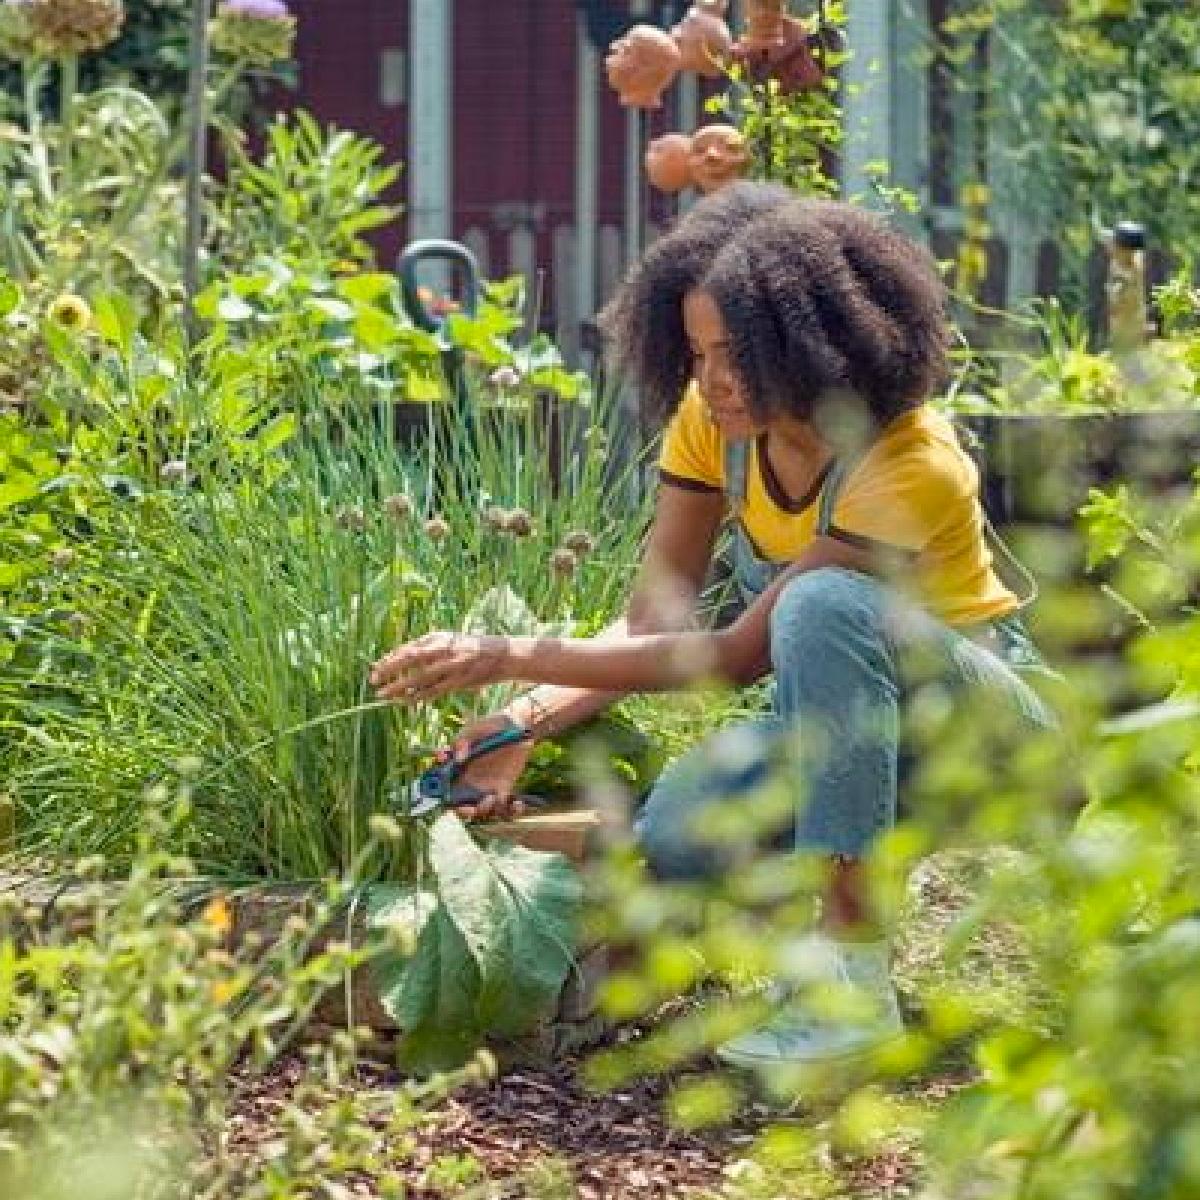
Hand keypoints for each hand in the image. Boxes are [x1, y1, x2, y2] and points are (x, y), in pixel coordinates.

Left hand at [370, 631, 510, 702]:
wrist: (502, 655)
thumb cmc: (471, 648)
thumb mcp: (449, 641)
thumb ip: (428, 648)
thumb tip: (400, 657)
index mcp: (440, 638)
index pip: (409, 647)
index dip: (391, 658)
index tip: (375, 667)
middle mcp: (445, 649)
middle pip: (411, 659)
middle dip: (390, 670)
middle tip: (373, 679)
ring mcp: (453, 666)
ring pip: (420, 678)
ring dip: (400, 687)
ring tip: (384, 695)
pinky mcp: (460, 681)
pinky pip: (434, 691)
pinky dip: (418, 697)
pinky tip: (405, 701)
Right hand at [443, 713, 536, 821]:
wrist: (516, 725)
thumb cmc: (491, 725)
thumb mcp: (473, 730)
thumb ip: (462, 742)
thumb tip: (457, 759)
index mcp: (458, 768)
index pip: (442, 787)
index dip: (440, 795)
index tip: (446, 795)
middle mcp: (469, 781)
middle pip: (460, 806)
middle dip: (463, 812)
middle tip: (471, 808)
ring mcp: (486, 787)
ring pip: (481, 810)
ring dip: (485, 810)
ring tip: (493, 797)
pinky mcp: (504, 789)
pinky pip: (504, 807)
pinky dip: (511, 811)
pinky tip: (518, 803)